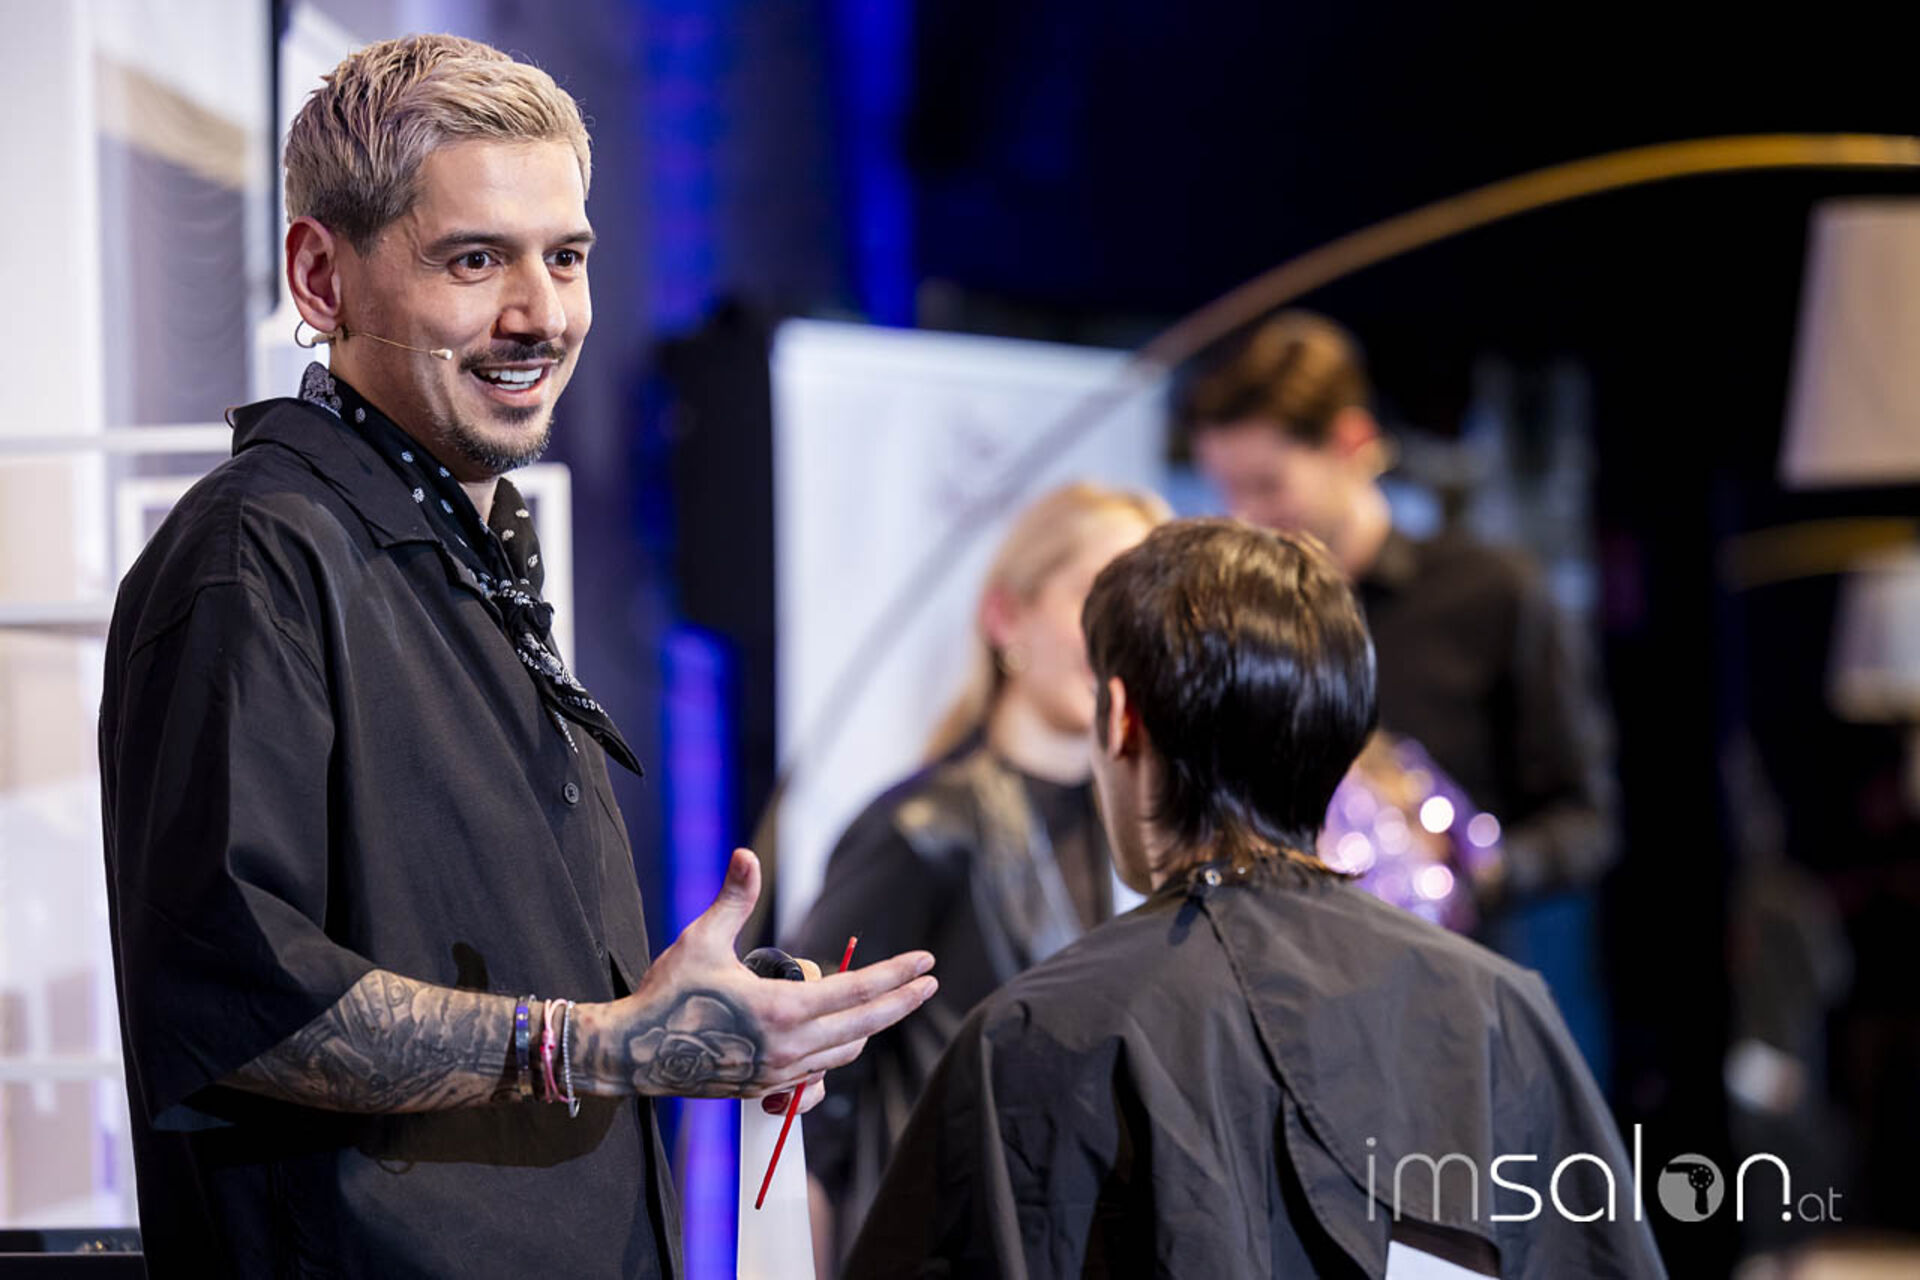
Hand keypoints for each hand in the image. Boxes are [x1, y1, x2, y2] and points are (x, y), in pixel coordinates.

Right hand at [573, 849, 935, 1101]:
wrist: (631, 1054)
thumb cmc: (666, 995)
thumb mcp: (702, 941)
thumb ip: (734, 898)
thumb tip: (746, 854)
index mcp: (781, 1010)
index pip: (857, 991)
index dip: (896, 975)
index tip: (926, 963)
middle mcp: (788, 1048)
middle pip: (864, 1026)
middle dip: (901, 1002)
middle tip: (929, 983)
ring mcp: (778, 1074)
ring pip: (844, 1053)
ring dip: (868, 1028)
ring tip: (883, 1004)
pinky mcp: (764, 1090)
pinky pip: (818, 1074)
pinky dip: (834, 1053)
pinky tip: (834, 1039)